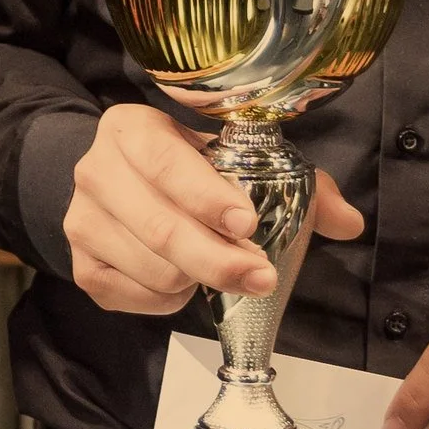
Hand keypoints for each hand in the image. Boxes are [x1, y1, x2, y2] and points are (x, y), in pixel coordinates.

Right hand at [65, 103, 360, 314]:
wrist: (116, 183)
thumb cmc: (184, 168)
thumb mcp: (230, 157)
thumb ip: (296, 183)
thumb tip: (349, 221)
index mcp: (132, 129)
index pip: (166, 163)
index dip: (208, 197)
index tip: (247, 224)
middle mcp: (95, 170)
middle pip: (159, 227)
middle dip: (217, 259)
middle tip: (261, 276)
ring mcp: (80, 221)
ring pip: (151, 268)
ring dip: (196, 280)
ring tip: (219, 270)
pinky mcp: (80, 266)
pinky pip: (133, 296)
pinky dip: (169, 299)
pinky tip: (182, 280)